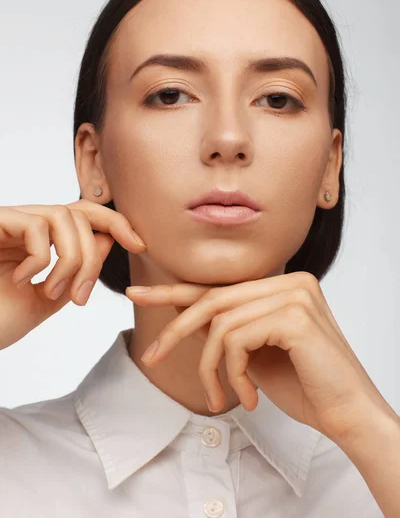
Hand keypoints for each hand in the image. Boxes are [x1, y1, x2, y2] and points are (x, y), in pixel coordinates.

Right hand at [0, 200, 145, 350]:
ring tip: (53, 292)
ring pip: (62, 216)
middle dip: (93, 254)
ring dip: (71, 259)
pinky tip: (23, 279)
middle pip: (80, 213)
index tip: (140, 245)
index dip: (116, 223)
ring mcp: (7, 223)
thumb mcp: (49, 299)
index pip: (84, 215)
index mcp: (40, 241)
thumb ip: (77, 271)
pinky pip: (34, 224)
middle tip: (81, 296)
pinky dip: (41, 257)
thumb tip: (110, 240)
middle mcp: (24, 226)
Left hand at [126, 271, 395, 446]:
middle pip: (213, 300)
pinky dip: (233, 373)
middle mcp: (291, 281)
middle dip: (176, 331)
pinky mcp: (296, 315)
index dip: (173, 291)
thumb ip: (227, 327)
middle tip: (152, 357)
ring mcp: (295, 294)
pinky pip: (237, 339)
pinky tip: (250, 397)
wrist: (347, 416)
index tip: (137, 293)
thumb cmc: (304, 386)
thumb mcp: (255, 353)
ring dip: (212, 367)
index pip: (219, 286)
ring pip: (220, 323)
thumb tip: (187, 312)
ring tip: (223, 396)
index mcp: (283, 285)